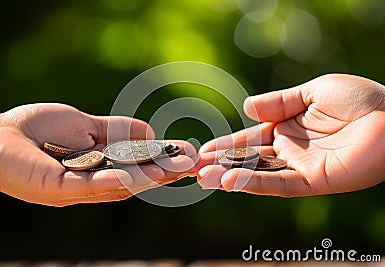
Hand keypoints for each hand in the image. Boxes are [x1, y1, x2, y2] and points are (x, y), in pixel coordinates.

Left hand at [0, 103, 194, 205]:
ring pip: (120, 186)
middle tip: (193, 163)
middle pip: (135, 178)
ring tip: (176, 168)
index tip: (189, 153)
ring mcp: (77, 189)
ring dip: (149, 177)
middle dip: (165, 170)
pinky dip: (116, 182)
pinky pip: (91, 187)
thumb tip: (153, 133)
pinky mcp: (58, 190)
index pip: (138, 166)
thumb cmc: (38, 129)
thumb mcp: (87, 125)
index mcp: (100, 167)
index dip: (164, 160)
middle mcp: (93, 182)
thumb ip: (119, 131)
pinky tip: (138, 178)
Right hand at [197, 74, 384, 196]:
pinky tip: (232, 181)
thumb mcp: (311, 91)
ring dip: (231, 177)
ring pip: (259, 174)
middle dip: (221, 164)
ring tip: (203, 178)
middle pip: (249, 159)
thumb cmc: (358, 99)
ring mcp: (300, 167)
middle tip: (193, 168)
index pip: (250, 138)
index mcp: (288, 128)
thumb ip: (278, 102)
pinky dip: (255, 183)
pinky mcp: (313, 182)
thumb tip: (246, 108)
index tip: (203, 149)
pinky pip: (280, 184)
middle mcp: (290, 150)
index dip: (227, 144)